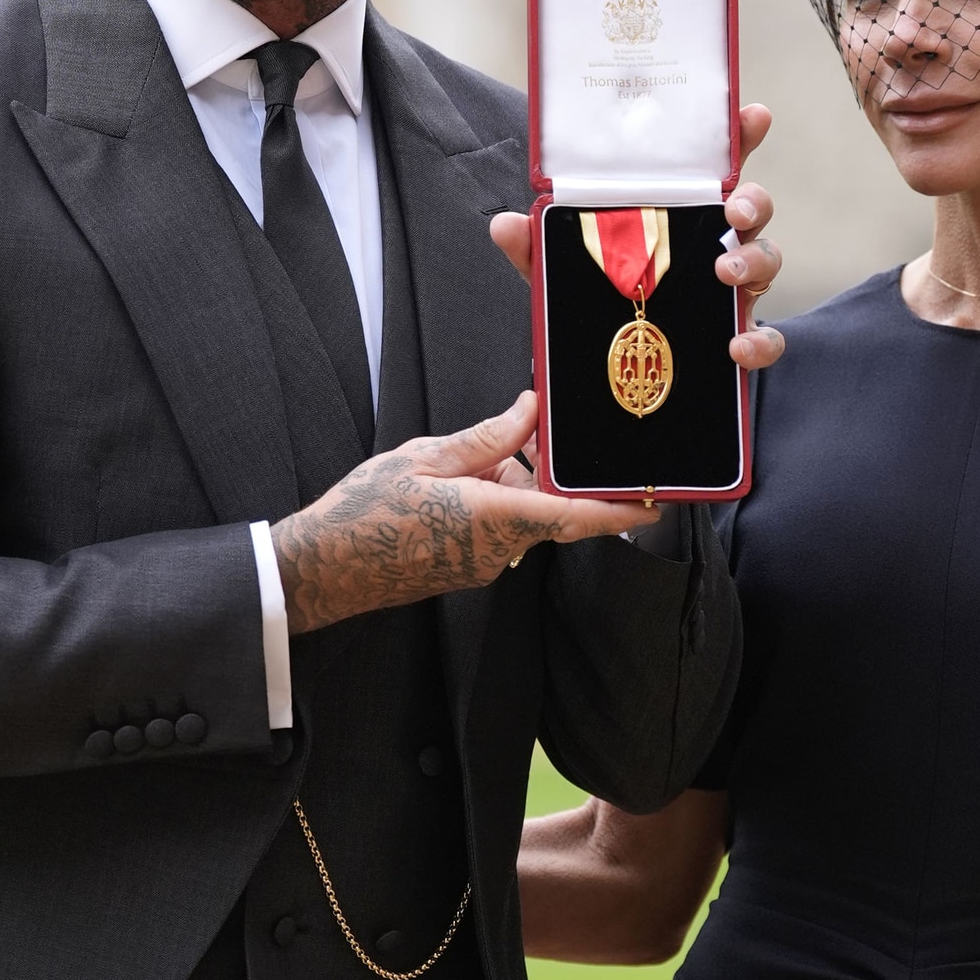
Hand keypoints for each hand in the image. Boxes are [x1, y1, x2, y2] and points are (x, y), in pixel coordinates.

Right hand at [272, 393, 657, 635]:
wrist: (324, 567)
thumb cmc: (364, 512)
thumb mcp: (424, 458)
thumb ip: (486, 437)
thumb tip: (530, 412)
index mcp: (493, 518)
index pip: (574, 515)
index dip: (619, 510)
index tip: (656, 501)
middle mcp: (497, 549)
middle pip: (554, 509)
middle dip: (560, 474)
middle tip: (559, 436)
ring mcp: (483, 563)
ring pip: (527, 516)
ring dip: (521, 482)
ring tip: (494, 446)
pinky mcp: (468, 566)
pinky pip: (504, 528)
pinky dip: (501, 498)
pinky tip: (473, 473)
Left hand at [487, 103, 786, 371]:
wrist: (612, 370)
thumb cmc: (599, 301)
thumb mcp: (561, 271)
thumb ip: (536, 246)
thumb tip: (506, 223)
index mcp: (678, 213)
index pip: (714, 166)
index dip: (738, 136)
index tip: (753, 115)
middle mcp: (713, 242)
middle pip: (752, 205)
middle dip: (753, 200)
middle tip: (733, 211)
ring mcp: (731, 288)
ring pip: (767, 259)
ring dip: (755, 260)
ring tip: (726, 273)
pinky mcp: (738, 333)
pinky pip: (766, 336)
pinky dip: (760, 340)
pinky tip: (737, 345)